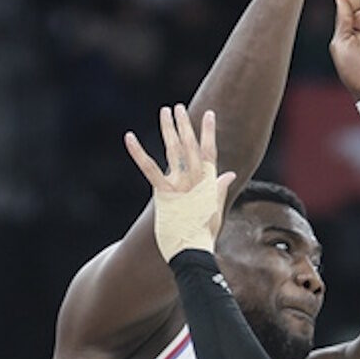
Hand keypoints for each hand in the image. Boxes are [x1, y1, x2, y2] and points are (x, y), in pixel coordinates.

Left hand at [125, 104, 236, 260]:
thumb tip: (230, 174)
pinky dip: (138, 152)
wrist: (192, 251)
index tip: (208, 114)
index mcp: (209, 183)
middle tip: (178, 107)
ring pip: (174, 151)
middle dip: (185, 125)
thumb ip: (220, 188)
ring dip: (169, 129)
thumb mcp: (215, 209)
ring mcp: (180, 185)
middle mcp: (195, 180)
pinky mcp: (164, 193)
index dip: (209, 132)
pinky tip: (129, 137)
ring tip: (165, 111)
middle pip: (190, 146)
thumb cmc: (204, 234)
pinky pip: (150, 168)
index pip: (210, 151)